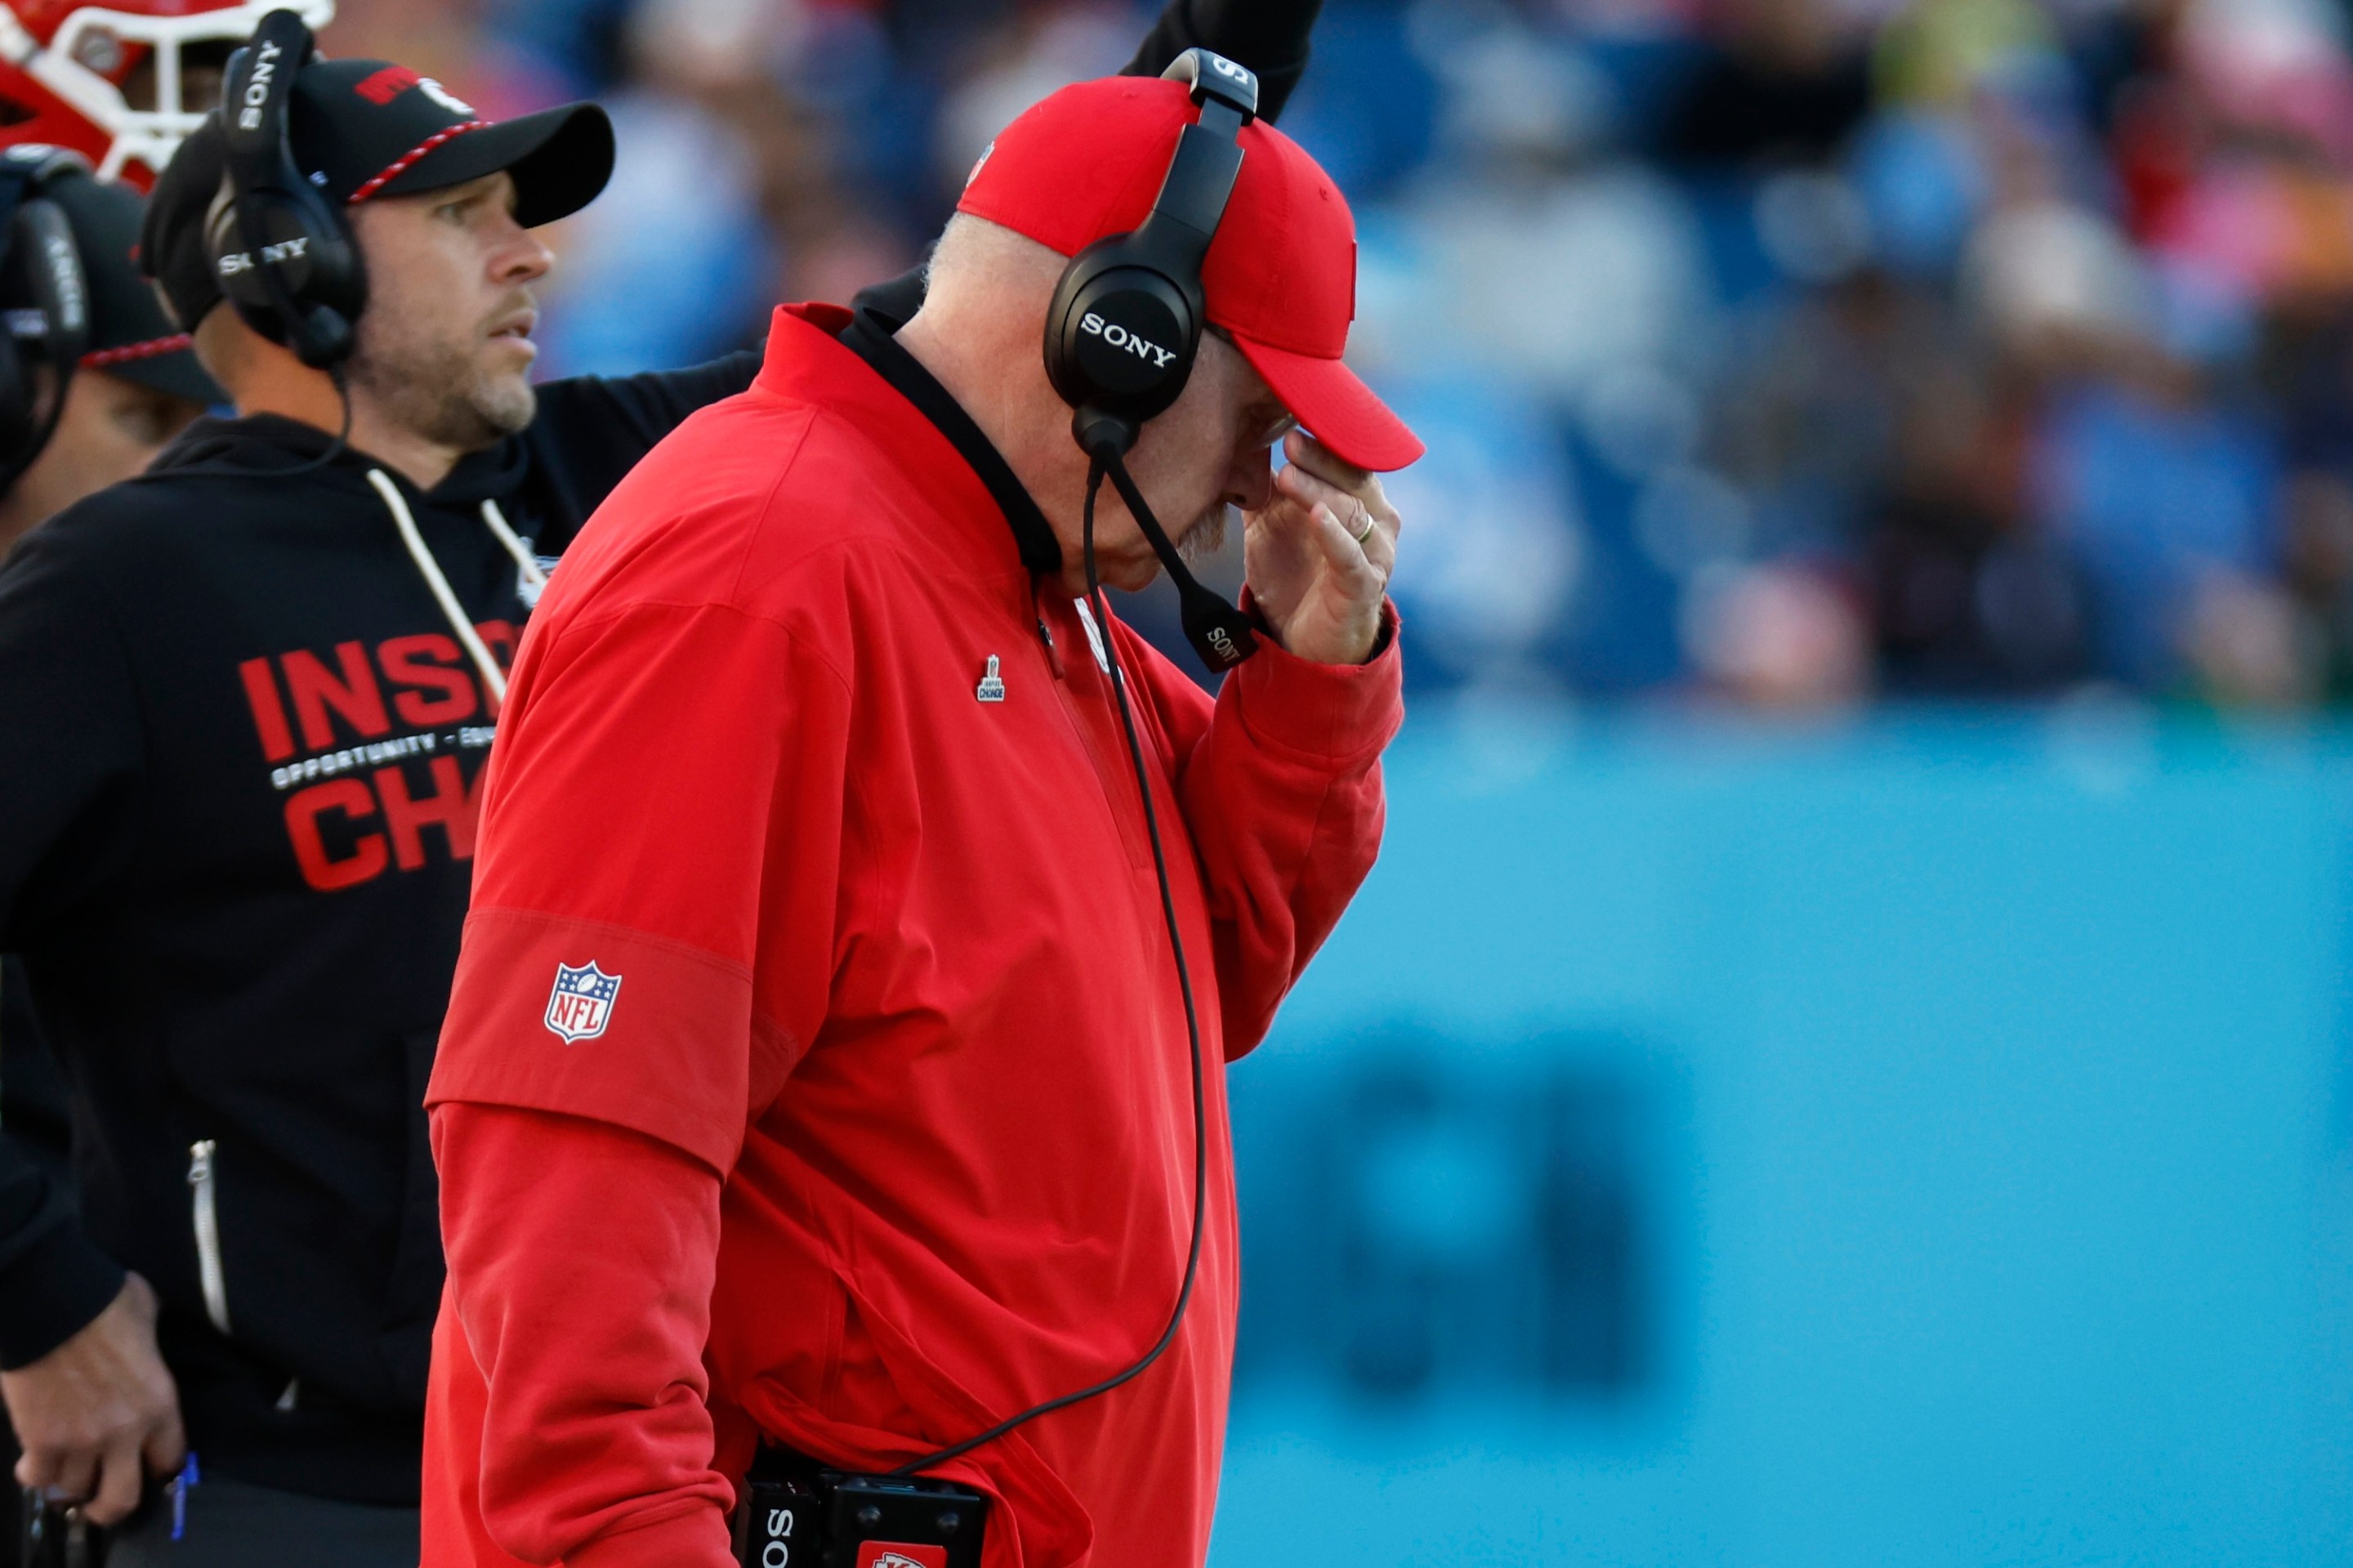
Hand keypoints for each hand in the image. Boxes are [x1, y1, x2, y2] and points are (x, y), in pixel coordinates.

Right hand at [2, 1272, 184, 1524]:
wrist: (52, 1303)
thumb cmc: (105, 1302)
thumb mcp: (149, 1320)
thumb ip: (150, 1347)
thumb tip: (145, 1340)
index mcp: (160, 1404)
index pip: (169, 1462)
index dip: (157, 1470)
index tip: (147, 1468)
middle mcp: (125, 1433)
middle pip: (122, 1499)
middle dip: (111, 1506)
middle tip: (101, 1500)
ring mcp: (81, 1441)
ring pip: (75, 1490)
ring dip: (69, 1481)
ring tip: (66, 1468)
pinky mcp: (40, 1441)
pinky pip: (38, 1480)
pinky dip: (35, 1474)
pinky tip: (34, 1462)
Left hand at [1244, 430, 1399, 665]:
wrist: (1305, 642)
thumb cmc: (1294, 576)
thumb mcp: (1270, 525)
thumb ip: (1263, 487)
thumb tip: (1240, 442)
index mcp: (1360, 498)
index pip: (1347, 457)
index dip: (1323, 437)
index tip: (1292, 416)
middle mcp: (1377, 521)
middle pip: (1354, 478)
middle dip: (1321, 458)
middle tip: (1289, 442)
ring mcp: (1374, 555)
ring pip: (1352, 512)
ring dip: (1319, 491)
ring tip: (1286, 476)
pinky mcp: (1364, 587)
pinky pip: (1351, 558)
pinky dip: (1334, 536)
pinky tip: (1316, 516)